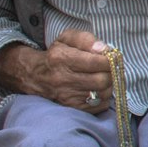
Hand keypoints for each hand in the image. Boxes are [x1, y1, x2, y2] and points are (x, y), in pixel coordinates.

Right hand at [0, 29, 117, 113]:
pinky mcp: (72, 108)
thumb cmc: (57, 54)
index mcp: (62, 58)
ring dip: (108, 85)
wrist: (36, 76)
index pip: (97, 62)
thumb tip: (104, 49)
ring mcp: (67, 96)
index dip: (110, 60)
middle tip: (108, 69)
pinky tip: (95, 89)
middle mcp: (63, 79)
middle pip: (102, 80)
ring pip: (103, 94)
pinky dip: (103, 97)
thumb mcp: (67, 38)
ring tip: (101, 78)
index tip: (110, 58)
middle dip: (111, 73)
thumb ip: (86, 39)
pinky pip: (99, 105)